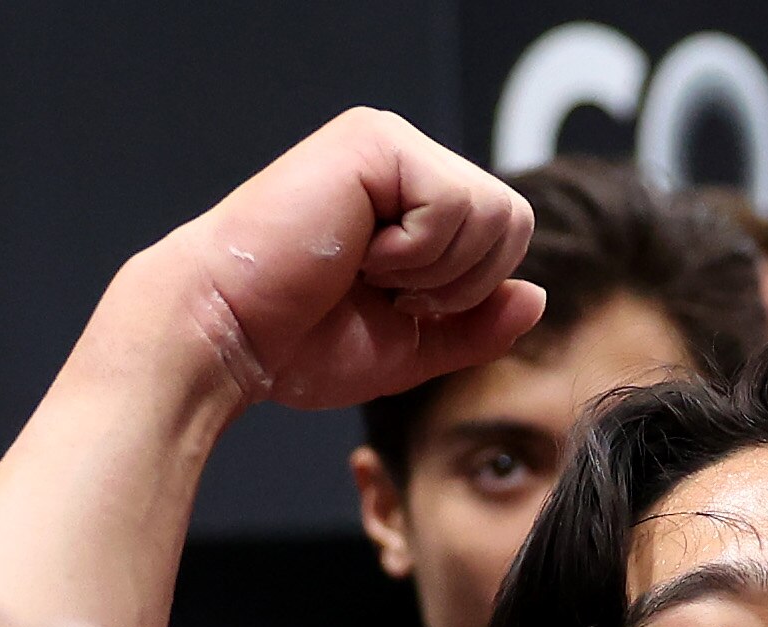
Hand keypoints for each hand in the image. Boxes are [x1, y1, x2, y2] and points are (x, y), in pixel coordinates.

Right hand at [148, 108, 544, 412]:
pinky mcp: (375, 140)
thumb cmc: (301, 341)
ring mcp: (390, 143)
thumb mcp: (412, 345)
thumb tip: (536, 295)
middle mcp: (406, 160)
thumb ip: (477, 325)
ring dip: (434, 268)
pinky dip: (413, 251)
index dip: (470, 291)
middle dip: (461, 282)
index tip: (397, 302)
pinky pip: (454, 204)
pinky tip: (357, 250)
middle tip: (385, 288)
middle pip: (512, 220)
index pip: (506, 236)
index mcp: (415, 199)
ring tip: (367, 268)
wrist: (231, 334)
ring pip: (492, 212)